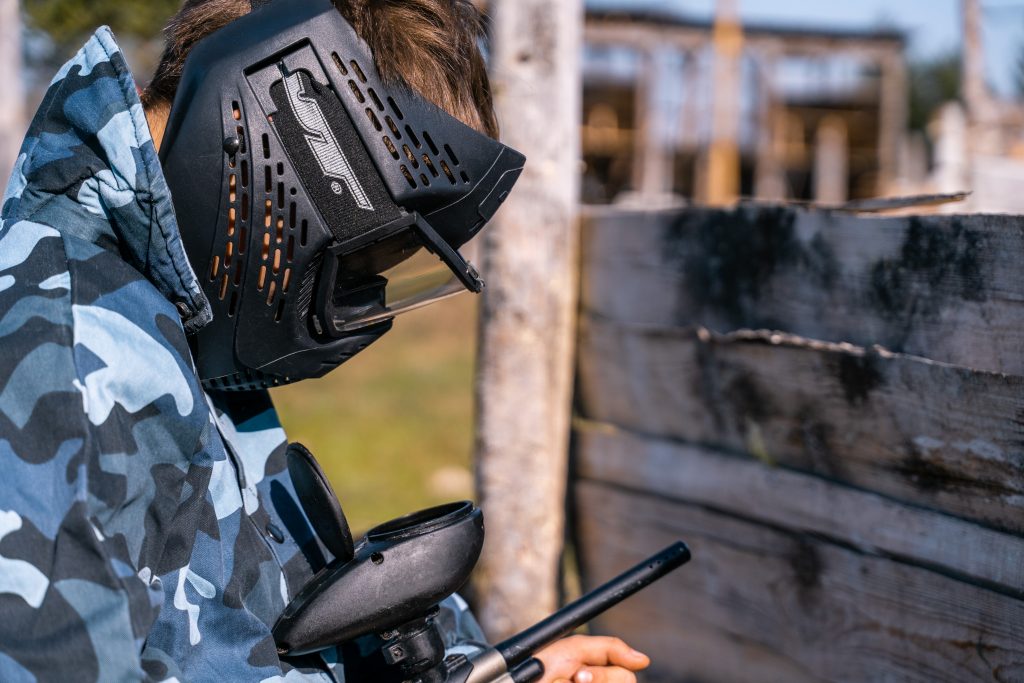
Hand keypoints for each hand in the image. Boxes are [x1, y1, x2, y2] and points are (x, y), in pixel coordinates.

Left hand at [534, 635, 649, 682]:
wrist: (517, 681)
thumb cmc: (540, 669)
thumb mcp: (574, 649)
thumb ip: (610, 648)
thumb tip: (644, 660)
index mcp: (601, 674)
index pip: (626, 677)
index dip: (603, 675)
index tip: (579, 674)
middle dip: (595, 680)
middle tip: (572, 679)